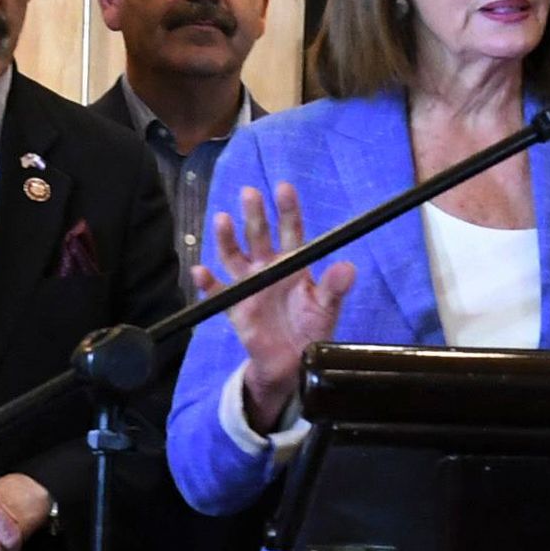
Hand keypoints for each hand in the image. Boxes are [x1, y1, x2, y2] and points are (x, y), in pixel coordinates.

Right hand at [205, 180, 357, 431]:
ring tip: (222, 219)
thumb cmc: (312, 328)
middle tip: (250, 193)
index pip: (290, 230)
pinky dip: (207, 283)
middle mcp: (268, 268)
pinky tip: (201, 272)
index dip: (287, 210)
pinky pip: (218, 292)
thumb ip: (335, 288)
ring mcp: (249, 285)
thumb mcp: (327, 308)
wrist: (293, 362)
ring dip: (227, 238)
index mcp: (293, 263)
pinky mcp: (235, 307)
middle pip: (258, 236)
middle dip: (254, 214)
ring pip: (234, 256)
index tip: (283, 188)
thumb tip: (348, 268)